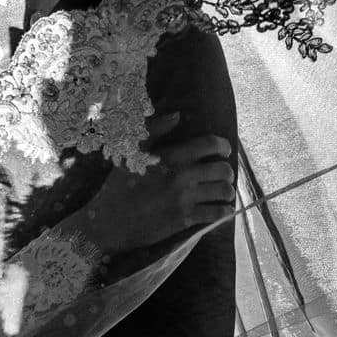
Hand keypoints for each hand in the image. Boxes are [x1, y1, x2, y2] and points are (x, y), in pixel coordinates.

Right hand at [72, 113, 236, 256]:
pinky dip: (224, 212)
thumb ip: (154, 129)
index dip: (223, 146)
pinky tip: (222, 211)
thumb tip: (177, 115)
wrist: (109, 222)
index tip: (224, 151)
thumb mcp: (130, 152)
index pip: (210, 144)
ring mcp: (185, 199)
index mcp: (171, 157)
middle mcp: (182, 176)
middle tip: (223, 175)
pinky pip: (217, 214)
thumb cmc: (118, 186)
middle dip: (227, 172)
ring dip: (228, 192)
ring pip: (223, 191)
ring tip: (224, 193)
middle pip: (222, 169)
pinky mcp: (185, 220)